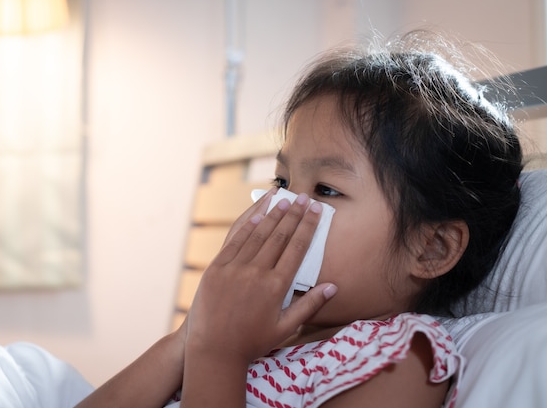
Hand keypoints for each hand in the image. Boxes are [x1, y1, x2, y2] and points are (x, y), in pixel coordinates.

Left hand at [185, 192, 336, 364]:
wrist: (213, 350)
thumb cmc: (252, 342)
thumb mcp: (286, 328)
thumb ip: (310, 306)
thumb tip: (332, 287)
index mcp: (276, 287)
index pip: (297, 248)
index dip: (308, 226)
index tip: (316, 210)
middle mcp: (256, 273)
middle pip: (279, 236)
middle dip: (293, 214)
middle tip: (303, 197)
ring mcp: (234, 269)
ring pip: (257, 234)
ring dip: (272, 215)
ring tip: (283, 200)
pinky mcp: (216, 268)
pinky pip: (234, 242)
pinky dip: (247, 227)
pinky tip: (256, 216)